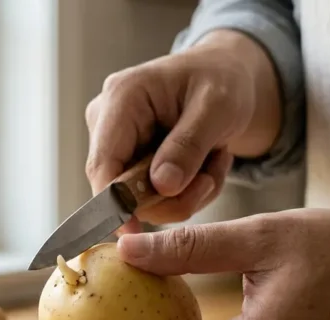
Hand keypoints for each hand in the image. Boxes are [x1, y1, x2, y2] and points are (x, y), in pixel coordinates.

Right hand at [84, 30, 282, 233]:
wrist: (227, 77)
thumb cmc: (222, 80)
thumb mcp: (217, 108)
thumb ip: (189, 146)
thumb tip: (161, 186)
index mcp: (122, 98)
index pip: (103, 164)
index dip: (114, 204)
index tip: (136, 232)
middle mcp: (107, 122)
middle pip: (121, 190)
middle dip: (172, 196)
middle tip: (211, 178)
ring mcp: (116, 144)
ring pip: (141, 201)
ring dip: (186, 194)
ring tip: (213, 161)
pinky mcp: (129, 163)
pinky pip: (153, 199)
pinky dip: (185, 192)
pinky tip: (203, 164)